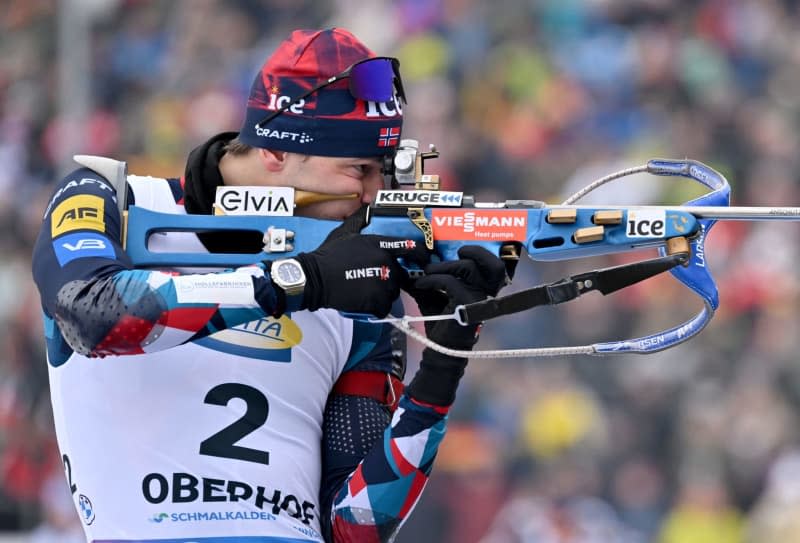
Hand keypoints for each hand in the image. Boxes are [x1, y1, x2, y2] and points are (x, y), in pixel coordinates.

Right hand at [295, 207, 428, 315]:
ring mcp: (382, 282)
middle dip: (390, 280)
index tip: (423, 260)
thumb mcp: (345, 232)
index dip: (420, 255)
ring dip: (383, 295)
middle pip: (401, 275)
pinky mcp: (376, 300)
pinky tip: (364, 303)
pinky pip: (385, 308)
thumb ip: (360, 220)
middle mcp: (385, 262)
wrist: (315, 278)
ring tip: (364, 291)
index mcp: (380, 244)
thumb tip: (367, 209)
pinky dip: (376, 309)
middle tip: (372, 282)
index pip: (411, 248)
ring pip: (393, 293)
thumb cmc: (328, 256)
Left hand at [405, 245, 507, 405]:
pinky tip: (419, 284)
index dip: (483, 254)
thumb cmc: (440, 321)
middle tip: (455, 253)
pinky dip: (431, 279)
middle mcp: (486, 294)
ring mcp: (479, 299)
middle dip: (475, 252)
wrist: (439, 349)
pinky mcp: (466, 305)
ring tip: (427, 270)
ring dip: (444, 265)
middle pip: (493, 265)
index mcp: (483, 290)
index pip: (496, 268)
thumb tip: (409, 262)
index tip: (460, 250)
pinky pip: (449, 282)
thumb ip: (429, 278)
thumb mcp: (434, 295)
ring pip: (468, 268)